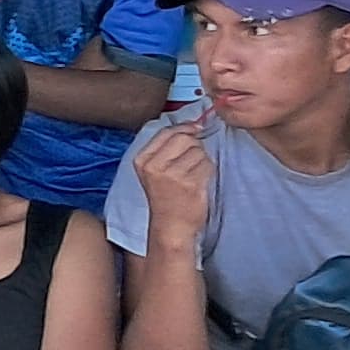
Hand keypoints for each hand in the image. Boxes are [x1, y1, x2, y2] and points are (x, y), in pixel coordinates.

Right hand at [134, 118, 214, 247]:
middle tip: (192, 160)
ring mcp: (171, 175)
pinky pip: (207, 165)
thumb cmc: (166, 197)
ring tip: (193, 175)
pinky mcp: (189, 183)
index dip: (185, 128)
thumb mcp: (155, 170)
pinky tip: (199, 182)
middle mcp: (154, 166)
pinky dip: (208, 171)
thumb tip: (193, 124)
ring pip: (199, 151)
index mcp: (142, 160)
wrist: (171, 225)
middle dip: (195, 146)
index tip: (196, 128)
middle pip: (184, 138)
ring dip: (202, 161)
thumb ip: (167, 148)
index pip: (166, 132)